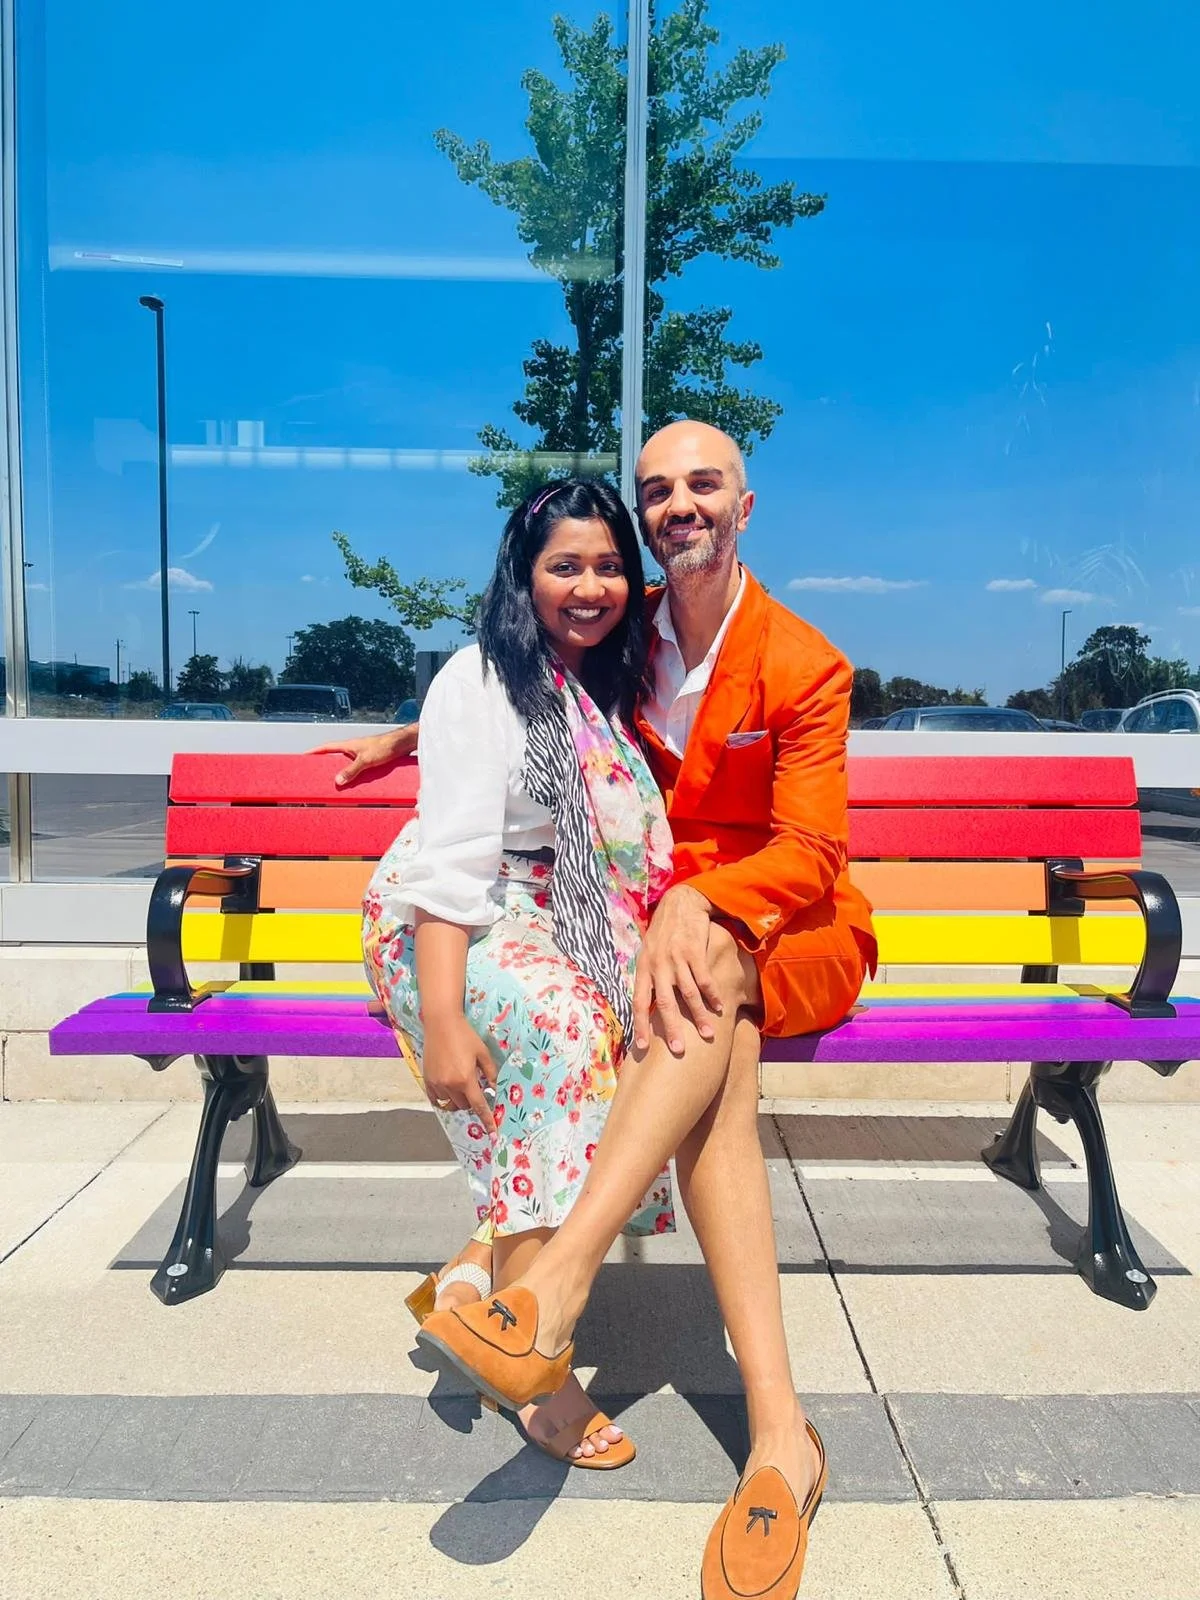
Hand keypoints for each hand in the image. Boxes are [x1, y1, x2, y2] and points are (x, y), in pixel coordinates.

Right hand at [308, 724, 417, 786]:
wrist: (403, 744)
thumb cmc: (385, 747)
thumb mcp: (366, 760)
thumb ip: (351, 770)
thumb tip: (337, 781)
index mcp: (348, 745)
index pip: (326, 747)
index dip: (315, 752)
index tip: (304, 756)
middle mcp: (353, 749)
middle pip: (335, 758)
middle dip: (325, 765)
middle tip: (316, 775)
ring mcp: (362, 755)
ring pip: (347, 765)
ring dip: (341, 773)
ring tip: (334, 785)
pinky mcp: (371, 760)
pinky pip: (358, 770)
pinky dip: (354, 776)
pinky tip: (355, 785)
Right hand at [421, 1013, 496, 1123]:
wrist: (441, 1023)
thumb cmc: (465, 1036)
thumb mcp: (483, 1053)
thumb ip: (491, 1073)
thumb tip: (496, 1089)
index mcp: (466, 1079)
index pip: (479, 1106)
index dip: (487, 1120)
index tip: (493, 1134)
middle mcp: (450, 1084)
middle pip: (464, 1106)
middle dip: (472, 1101)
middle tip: (475, 1086)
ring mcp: (436, 1083)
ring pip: (451, 1103)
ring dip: (459, 1099)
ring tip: (461, 1084)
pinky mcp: (427, 1079)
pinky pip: (437, 1098)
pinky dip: (445, 1097)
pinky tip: (449, 1087)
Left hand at [632, 884, 723, 1056]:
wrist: (680, 902)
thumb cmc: (664, 932)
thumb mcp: (648, 952)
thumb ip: (649, 977)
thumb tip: (646, 1006)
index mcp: (644, 968)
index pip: (640, 1001)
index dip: (640, 1025)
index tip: (642, 1047)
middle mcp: (658, 965)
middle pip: (665, 1003)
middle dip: (672, 1028)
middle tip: (678, 1050)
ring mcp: (677, 957)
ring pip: (688, 993)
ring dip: (699, 1015)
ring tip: (708, 1034)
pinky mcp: (695, 950)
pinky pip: (704, 977)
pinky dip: (713, 994)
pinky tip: (720, 1007)